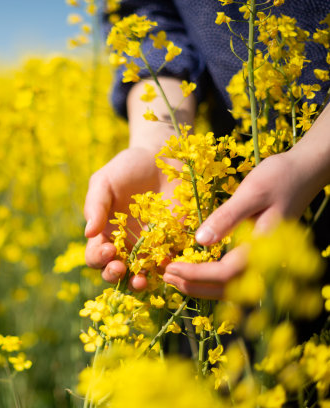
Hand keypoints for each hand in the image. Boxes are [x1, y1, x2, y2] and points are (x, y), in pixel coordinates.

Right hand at [84, 77, 195, 288]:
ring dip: (139, 282)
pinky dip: (168, 269)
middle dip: (115, 276)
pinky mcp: (174, 245)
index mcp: (105, 234)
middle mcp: (125, 246)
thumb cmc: (127, 168)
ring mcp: (150, 248)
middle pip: (116, 273)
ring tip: (141, 280)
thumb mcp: (104, 181)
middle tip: (121, 268)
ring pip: (142, 276)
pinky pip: (171, 264)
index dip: (98, 258)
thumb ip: (95, 205)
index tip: (107, 250)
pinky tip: (168, 265)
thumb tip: (88, 232)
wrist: (162, 157)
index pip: (95, 256)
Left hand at [163, 150, 324, 298]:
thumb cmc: (278, 177)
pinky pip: (235, 275)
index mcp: (264, 247)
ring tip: (173, 277)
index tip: (170, 267)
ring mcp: (265, 260)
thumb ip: (227, 217)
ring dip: (201, 286)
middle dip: (193, 286)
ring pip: (231, 287)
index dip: (196, 274)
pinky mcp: (260, 255)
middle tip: (165, 276)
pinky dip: (212, 278)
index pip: (225, 273)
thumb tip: (200, 241)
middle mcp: (266, 260)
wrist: (304, 171)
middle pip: (227, 288)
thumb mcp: (250, 192)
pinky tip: (193, 270)